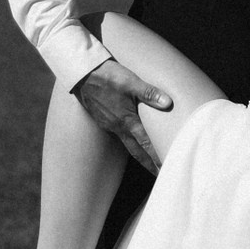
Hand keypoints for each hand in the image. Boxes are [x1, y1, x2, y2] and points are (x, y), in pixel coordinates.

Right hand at [74, 57, 170, 172]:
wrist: (82, 74)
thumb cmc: (107, 77)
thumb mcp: (131, 82)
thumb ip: (150, 93)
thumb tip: (168, 103)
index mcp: (127, 120)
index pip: (146, 144)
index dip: (156, 158)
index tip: (165, 170)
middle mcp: (118, 126)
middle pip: (137, 151)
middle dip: (149, 164)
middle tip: (159, 174)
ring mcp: (110, 124)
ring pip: (128, 144)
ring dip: (140, 155)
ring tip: (149, 162)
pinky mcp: (103, 119)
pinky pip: (119, 135)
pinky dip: (129, 142)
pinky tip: (131, 140)